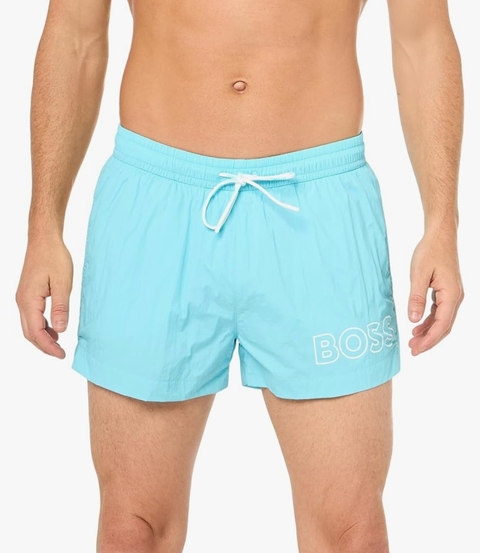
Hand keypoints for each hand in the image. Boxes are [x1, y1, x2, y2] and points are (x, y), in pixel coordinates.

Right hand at [16, 239, 72, 358]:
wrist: (44, 240)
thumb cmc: (54, 257)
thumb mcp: (63, 283)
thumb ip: (60, 308)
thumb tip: (60, 330)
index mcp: (29, 300)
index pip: (36, 332)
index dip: (48, 347)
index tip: (61, 355)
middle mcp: (22, 301)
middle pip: (29, 333)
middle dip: (44, 346)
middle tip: (60, 354)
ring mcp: (23, 298)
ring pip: (29, 326)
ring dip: (42, 337)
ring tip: (58, 344)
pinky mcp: (28, 294)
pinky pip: (32, 317)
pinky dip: (42, 327)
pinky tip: (54, 329)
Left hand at [408, 232, 463, 355]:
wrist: (440, 236)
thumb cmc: (430, 251)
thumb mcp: (418, 274)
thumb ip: (415, 298)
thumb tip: (413, 320)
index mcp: (451, 295)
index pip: (441, 325)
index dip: (429, 340)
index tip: (416, 348)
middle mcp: (455, 297)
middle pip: (444, 326)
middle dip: (429, 340)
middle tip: (412, 350)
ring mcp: (452, 295)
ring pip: (442, 320)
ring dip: (429, 332)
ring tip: (413, 341)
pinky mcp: (447, 291)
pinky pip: (440, 312)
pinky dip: (430, 321)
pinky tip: (418, 326)